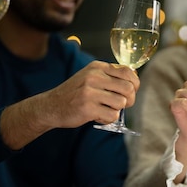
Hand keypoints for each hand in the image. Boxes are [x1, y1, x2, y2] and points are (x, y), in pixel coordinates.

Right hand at [0, 61, 139, 148]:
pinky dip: (108, 119)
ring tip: (105, 109)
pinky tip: (98, 117)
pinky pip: (112, 116)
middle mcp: (94, 77)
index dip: (135, 83)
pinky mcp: (87, 108)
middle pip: (128, 88)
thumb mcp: (90, 76)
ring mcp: (90, 92)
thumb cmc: (76, 93)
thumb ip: (110, 76)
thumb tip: (134, 80)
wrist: (51, 106)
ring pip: (121, 103)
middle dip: (129, 99)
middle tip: (121, 104)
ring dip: (116, 110)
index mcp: (97, 67)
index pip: (128, 72)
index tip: (131, 91)